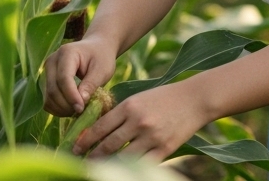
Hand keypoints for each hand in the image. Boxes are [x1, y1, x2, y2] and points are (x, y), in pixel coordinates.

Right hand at [43, 37, 117, 116]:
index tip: (82, 108)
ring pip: (48, 97)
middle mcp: (52, 60)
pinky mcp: (46, 80)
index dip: (71, 96)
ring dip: (61, 108)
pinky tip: (70, 109)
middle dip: (67, 105)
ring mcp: (46, 70)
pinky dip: (57, 108)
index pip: (64, 78)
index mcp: (67, 53)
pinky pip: (47, 100)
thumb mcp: (102, 70)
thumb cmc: (101, 58)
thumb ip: (91, 84)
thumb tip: (80, 102)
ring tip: (78, 110)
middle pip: (53, 89)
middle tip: (82, 111)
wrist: (95, 48)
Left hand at [71, 79, 210, 161]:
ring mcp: (152, 137)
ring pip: (122, 157)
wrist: (194, 100)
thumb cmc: (163, 98)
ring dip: (108, 165)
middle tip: (81, 162)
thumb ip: (121, 113)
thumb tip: (99, 131)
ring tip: (97, 168)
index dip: (85, 140)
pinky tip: (121, 169)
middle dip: (92, 155)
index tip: (75, 147)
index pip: (101, 127)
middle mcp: (138, 122)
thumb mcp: (139, 99)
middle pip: (108, 144)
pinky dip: (130, 168)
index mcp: (130, 107)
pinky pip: (142, 163)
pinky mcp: (164, 149)